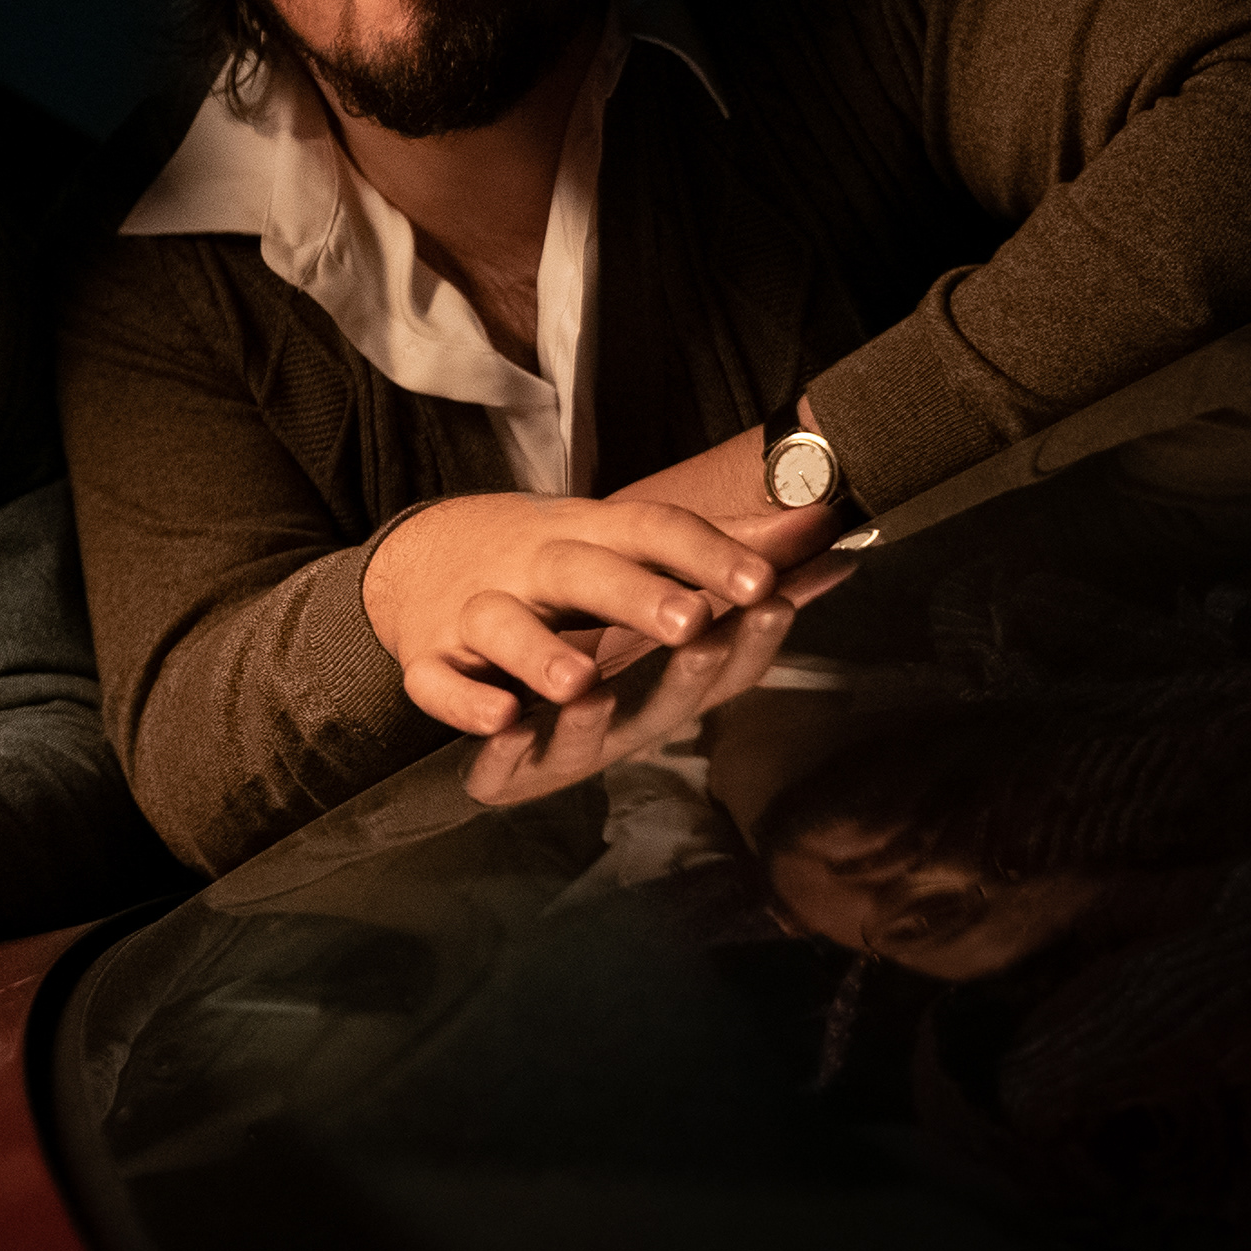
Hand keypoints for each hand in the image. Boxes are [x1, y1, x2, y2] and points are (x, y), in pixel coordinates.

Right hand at [365, 494, 793, 734]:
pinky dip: (462, 704)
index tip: (766, 580)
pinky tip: (499, 720)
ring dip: (539, 655)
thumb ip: (728, 551)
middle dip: (634, 598)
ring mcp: (476, 615)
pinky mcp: (431, 660)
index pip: (651, 529)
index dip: (706, 554)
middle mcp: (533, 568)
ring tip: (581, 683)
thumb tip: (832, 533)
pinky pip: (437, 684)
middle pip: (579, 573)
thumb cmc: (555, 567)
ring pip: (501, 627)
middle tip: (690, 622)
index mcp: (591, 537)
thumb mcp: (632, 549)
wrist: (419, 560)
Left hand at [463, 546, 857, 804]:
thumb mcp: (663, 604)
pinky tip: (499, 724)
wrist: (484, 697)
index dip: (749, 638)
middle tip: (697, 634)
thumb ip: (738, 569)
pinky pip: (498, 765)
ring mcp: (559, 752)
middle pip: (661, 707)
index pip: (723, 668)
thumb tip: (828, 523)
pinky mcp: (498, 768)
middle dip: (683, 677)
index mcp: (667, 691)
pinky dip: (497, 745)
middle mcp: (624, 727)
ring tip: (589, 691)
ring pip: (576, 742)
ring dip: (586, 722)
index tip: (772, 598)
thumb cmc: (596, 649)